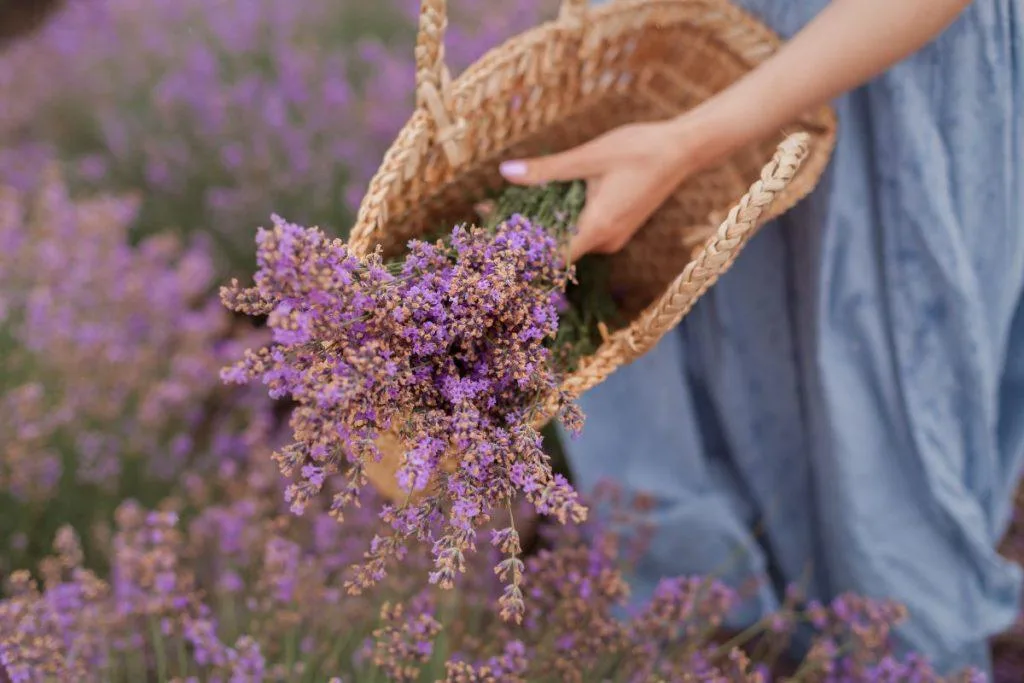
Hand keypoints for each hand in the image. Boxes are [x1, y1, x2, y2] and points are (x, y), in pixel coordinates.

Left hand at [499, 119, 700, 261]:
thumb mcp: (588, 156)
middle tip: (489, 215)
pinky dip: (560, 221)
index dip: (521, 255)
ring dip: (541, 227)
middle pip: (555, 249)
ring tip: (505, 208)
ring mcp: (612, 237)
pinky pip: (581, 232)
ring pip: (568, 240)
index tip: (494, 243)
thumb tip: (505, 172)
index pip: (551, 257)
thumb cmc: (638, 149)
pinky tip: (541, 202)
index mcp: (597, 227)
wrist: (682, 150)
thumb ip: (546, 169)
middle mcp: (605, 241)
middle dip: (522, 235)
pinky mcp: (616, 229)